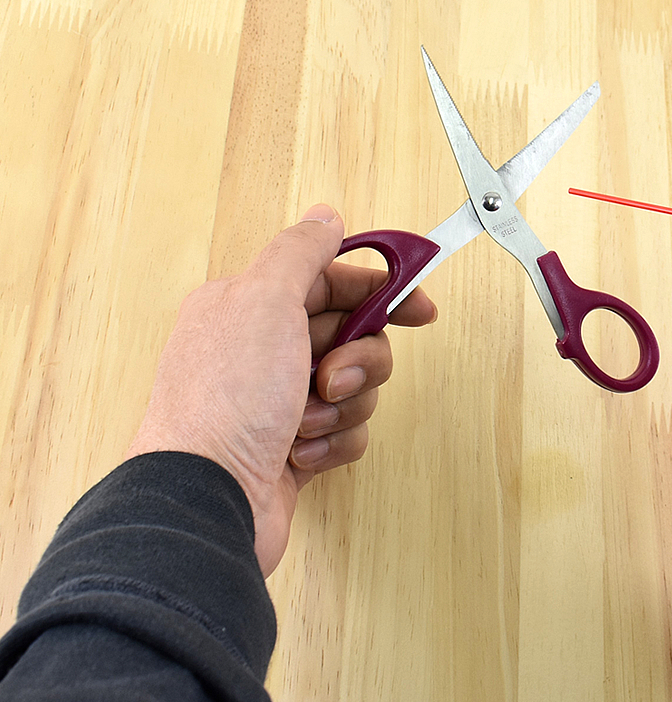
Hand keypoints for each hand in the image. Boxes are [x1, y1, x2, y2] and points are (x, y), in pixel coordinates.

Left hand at [126, 205, 436, 575]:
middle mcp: (260, 351)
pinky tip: (301, 455)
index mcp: (248, 306)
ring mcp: (276, 403)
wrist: (207, 499)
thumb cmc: (226, 403)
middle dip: (360, 358)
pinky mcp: (292, 449)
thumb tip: (324, 216)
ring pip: (355, 386)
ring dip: (345, 405)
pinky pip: (345, 433)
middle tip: (334, 376)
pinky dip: (334, 444)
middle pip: (352, 335)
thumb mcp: (265, 301)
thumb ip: (301, 253)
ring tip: (308, 423)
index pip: (331, 281)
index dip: (380, 292)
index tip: (419, 309)